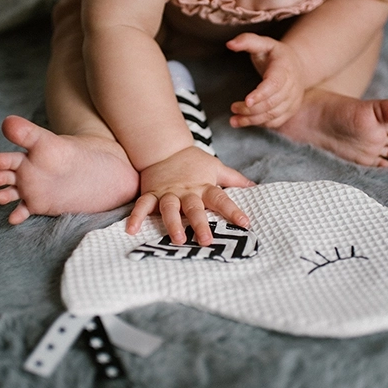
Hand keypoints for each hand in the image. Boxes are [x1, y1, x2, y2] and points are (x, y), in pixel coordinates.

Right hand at [126, 147, 253, 245]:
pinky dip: (136, 217)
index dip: (233, 211)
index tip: (245, 223)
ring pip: (169, 208)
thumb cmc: (193, 161)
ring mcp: (167, 193)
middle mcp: (186, 192)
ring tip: (177, 239)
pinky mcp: (151, 193)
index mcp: (204, 186)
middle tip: (206, 241)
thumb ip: (234, 179)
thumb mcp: (216, 167)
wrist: (165, 147)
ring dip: (172, 223)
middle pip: (194, 208)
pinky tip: (131, 230)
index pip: (221, 199)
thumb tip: (255, 187)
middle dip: (200, 224)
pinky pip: (143, 205)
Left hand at [227, 33, 304, 128]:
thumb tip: (229, 44)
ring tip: (234, 120)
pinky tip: (246, 121)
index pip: (274, 84)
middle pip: (271, 102)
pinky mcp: (290, 110)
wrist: (297, 66)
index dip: (261, 93)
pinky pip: (276, 121)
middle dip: (250, 109)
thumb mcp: (263, 43)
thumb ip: (246, 41)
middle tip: (233, 108)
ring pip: (273, 114)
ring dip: (252, 120)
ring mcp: (293, 100)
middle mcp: (292, 85)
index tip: (246, 100)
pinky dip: (260, 123)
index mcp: (284, 68)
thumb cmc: (275, 55)